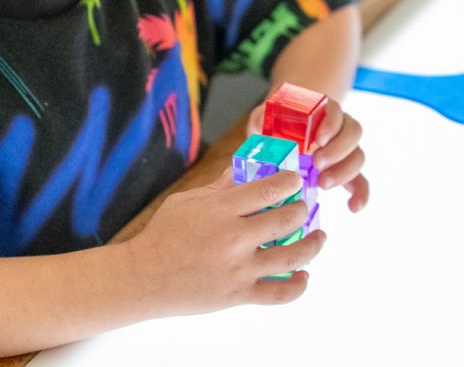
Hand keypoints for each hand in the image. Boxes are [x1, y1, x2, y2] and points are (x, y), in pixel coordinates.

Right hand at [126, 168, 325, 315]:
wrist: (145, 276)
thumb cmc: (162, 235)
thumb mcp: (187, 201)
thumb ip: (218, 187)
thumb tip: (240, 169)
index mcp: (221, 209)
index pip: (270, 189)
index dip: (289, 182)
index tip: (295, 180)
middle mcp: (235, 238)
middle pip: (286, 219)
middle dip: (302, 209)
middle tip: (303, 207)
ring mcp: (240, 269)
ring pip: (292, 256)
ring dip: (312, 245)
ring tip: (318, 237)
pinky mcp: (239, 295)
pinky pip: (280, 293)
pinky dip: (298, 285)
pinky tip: (304, 275)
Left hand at [246, 96, 368, 212]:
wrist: (285, 137)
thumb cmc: (276, 126)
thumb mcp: (266, 119)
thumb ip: (261, 120)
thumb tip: (259, 126)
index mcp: (323, 110)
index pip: (336, 112)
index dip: (331, 125)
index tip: (319, 140)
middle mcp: (339, 127)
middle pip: (353, 133)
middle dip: (337, 150)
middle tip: (317, 165)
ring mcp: (346, 149)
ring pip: (358, 156)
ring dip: (344, 171)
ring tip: (323, 184)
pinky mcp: (347, 170)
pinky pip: (361, 181)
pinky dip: (361, 194)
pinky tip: (353, 207)